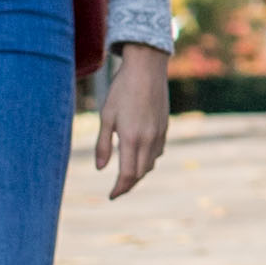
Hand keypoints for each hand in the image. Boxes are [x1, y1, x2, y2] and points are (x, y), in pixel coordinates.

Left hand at [93, 42, 169, 198]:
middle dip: (128, 185)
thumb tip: (101, 168)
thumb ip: (103, 144)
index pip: (127, 175)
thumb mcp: (106, 116)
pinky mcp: (165, 127)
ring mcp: (159, 134)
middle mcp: (148, 140)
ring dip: (139, 172)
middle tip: (117, 189)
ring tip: (127, 175)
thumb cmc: (121, 90)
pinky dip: (148, 159)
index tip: (111, 196)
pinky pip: (158, 151)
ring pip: (151, 164)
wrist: (147, 68)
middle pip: (140, 173)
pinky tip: (140, 155)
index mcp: (131, 138)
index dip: (119, 189)